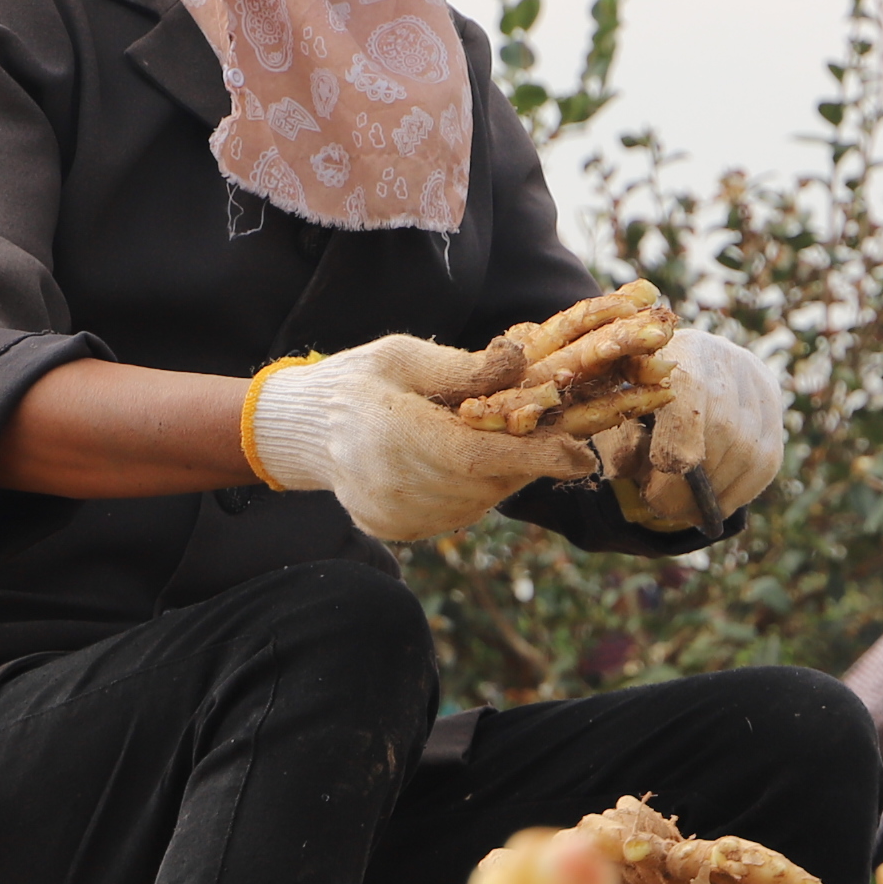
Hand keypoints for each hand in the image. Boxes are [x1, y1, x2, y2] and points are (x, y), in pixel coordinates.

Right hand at [246, 335, 593, 542]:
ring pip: (476, 503)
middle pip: (485, 482)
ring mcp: (389, 512)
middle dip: (525, 459)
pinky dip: (473, 491)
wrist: (302, 428)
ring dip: (502, 476)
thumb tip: (520, 361)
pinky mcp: (391, 528)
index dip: (534, 457)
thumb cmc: (359, 381)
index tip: (580, 455)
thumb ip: (464, 367)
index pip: (476, 456)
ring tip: (496, 441)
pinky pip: (454, 515)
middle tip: (545, 432)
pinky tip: (462, 464)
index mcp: (393, 432)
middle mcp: (389, 482)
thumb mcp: (404, 355)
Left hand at [599, 328, 784, 532]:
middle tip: (663, 505)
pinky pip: (767, 462)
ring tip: (684, 509)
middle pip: (726, 428)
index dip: (681, 437)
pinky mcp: (774, 410)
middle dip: (694, 479)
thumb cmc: (636, 394)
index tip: (664, 472)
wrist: (675, 366)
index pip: (693, 392)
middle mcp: (729, 359)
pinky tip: (714, 505)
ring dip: (716, 491)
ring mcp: (758, 384)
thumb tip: (628, 470)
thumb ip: (619, 438)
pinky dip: (740, 492)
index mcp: (682, 348)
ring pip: (750, 451)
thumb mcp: (617, 409)